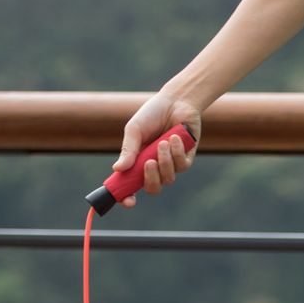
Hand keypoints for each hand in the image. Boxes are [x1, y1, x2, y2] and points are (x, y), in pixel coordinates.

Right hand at [112, 92, 202, 207]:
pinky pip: (181, 166)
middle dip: (150, 179)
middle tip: (149, 162)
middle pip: (153, 188)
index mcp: (137, 163)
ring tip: (163, 142)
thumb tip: (117, 169)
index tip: (128, 201)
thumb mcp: (134, 130)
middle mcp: (154, 167)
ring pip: (168, 178)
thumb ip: (128, 149)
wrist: (175, 102)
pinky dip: (176, 152)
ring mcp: (171, 165)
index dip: (128, 197)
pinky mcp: (186, 159)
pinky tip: (174, 138)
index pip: (131, 186)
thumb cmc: (152, 115)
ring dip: (165, 161)